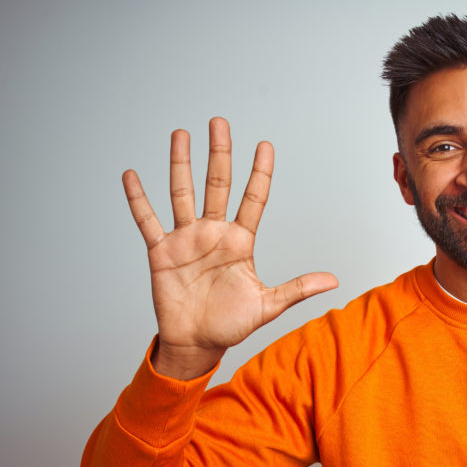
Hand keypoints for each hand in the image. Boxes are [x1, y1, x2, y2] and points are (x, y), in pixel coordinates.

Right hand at [122, 117, 337, 378]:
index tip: (265, 146)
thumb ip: (298, 289)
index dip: (259, 173)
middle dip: (219, 154)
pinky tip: (132, 175)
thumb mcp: (268, 306)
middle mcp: (214, 234)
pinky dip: (138, 199)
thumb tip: (334, 281)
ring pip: (182, 194)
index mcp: (240, 242)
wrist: (197, 343)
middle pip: (217, 185)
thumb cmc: (231, 324)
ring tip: (181, 134)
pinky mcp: (162, 252)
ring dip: (180, 164)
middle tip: (220, 123)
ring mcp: (186, 240)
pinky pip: (147, 221)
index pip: (252, 199)